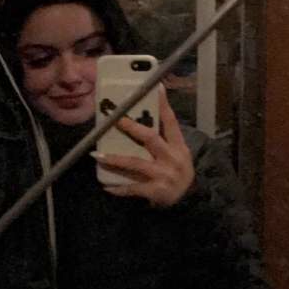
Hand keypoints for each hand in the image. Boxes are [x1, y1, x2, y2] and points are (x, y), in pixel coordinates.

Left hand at [94, 89, 194, 206]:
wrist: (190, 200)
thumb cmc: (180, 172)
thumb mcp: (179, 154)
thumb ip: (165, 139)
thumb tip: (144, 120)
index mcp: (179, 146)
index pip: (171, 122)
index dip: (163, 105)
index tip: (155, 88)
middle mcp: (172, 158)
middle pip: (150, 138)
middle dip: (132, 128)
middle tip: (115, 119)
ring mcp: (163, 175)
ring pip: (136, 163)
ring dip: (115, 159)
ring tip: (98, 156)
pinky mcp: (156, 191)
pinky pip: (133, 188)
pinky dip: (119, 188)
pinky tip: (107, 187)